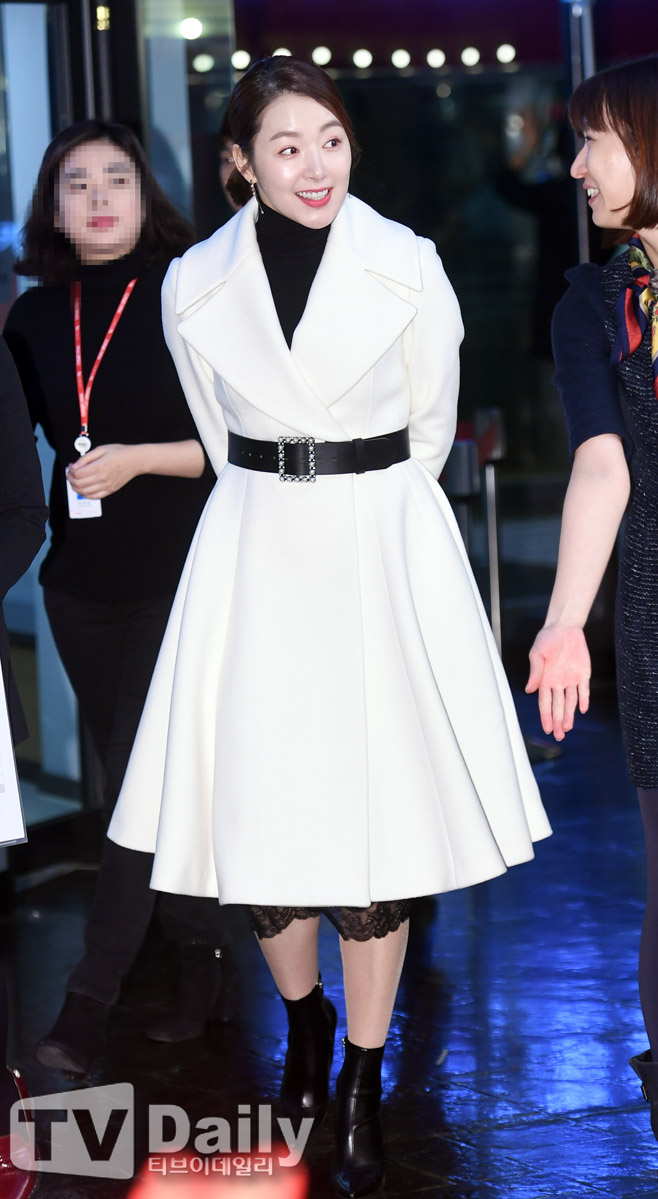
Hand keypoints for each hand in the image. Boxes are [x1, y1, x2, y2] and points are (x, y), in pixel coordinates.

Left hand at [66, 444, 141, 498]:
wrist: (136, 460)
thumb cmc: (121, 453)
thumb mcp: (101, 449)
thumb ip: (86, 458)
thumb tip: (75, 465)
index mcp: (101, 466)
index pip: (78, 474)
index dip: (70, 471)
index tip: (70, 467)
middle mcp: (103, 478)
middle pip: (79, 484)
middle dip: (70, 479)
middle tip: (70, 474)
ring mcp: (107, 486)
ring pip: (84, 492)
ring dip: (75, 487)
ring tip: (75, 481)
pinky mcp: (110, 490)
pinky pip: (94, 496)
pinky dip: (85, 494)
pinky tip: (83, 488)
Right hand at [526, 626, 590, 740]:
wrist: (564, 626)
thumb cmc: (547, 639)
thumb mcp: (537, 654)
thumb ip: (535, 672)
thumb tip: (529, 690)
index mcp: (545, 680)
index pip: (545, 703)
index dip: (546, 716)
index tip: (548, 729)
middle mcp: (558, 683)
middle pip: (558, 706)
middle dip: (558, 721)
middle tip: (559, 736)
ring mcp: (571, 679)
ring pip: (570, 701)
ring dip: (570, 714)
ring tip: (568, 728)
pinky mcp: (583, 673)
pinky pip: (584, 689)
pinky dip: (583, 699)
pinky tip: (582, 710)